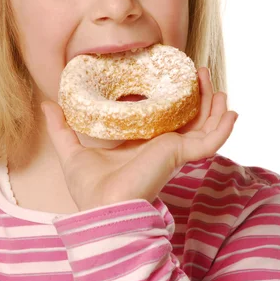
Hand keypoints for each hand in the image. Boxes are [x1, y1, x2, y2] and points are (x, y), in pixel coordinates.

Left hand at [42, 67, 237, 211]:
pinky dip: (223, 128)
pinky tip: (231, 112)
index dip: (173, 100)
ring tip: (212, 81)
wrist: (101, 209)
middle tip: (197, 71)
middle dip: (198, 95)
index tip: (174, 78)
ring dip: (212, 104)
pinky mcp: (180, 155)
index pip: (165, 119)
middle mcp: (162, 146)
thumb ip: (61, 128)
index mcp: (143, 144)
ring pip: (204, 125)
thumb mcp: (72, 150)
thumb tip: (47, 104)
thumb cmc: (90, 189)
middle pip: (189, 117)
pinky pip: (210, 141)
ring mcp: (174, 151)